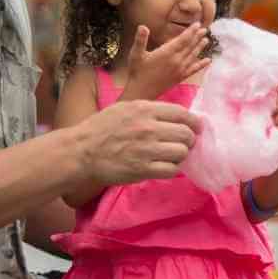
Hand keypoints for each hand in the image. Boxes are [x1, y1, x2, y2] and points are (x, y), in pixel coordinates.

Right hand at [72, 99, 201, 186]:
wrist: (82, 151)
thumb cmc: (102, 128)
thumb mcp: (125, 108)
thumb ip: (150, 110)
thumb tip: (176, 116)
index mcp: (145, 109)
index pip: (182, 114)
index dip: (194, 122)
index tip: (195, 128)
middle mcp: (149, 127)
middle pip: (186, 134)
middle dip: (188, 140)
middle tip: (183, 144)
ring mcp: (147, 149)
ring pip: (182, 152)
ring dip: (180, 156)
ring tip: (171, 156)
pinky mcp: (143, 169)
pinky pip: (171, 170)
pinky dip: (171, 169)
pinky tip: (163, 167)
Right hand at [120, 22, 210, 100]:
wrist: (141, 92)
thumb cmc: (136, 72)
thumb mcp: (135, 54)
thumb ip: (140, 40)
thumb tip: (142, 26)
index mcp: (166, 53)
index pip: (182, 39)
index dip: (191, 31)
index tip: (197, 24)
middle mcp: (176, 61)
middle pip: (190, 46)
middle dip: (197, 37)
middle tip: (205, 29)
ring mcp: (179, 70)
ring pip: (192, 56)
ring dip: (199, 47)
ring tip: (206, 40)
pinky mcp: (179, 78)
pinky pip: (193, 69)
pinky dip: (201, 65)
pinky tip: (208, 61)